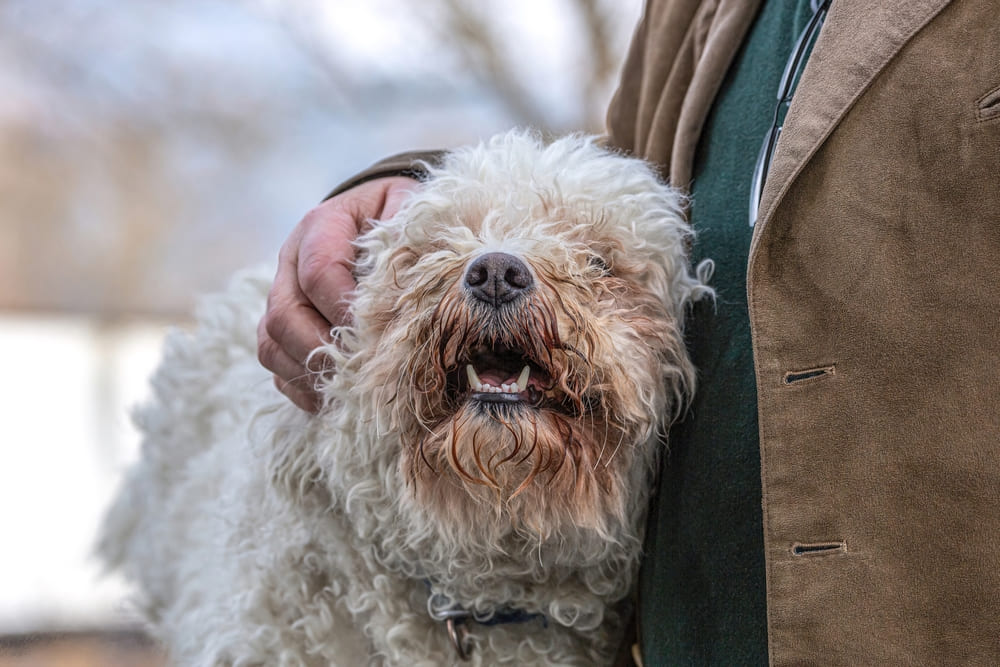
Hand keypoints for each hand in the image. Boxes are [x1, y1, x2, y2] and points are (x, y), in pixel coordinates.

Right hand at [258, 176, 417, 411]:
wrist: (381, 210)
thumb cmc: (399, 214)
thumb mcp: (407, 210)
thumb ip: (406, 238)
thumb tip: (414, 287)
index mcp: (320, 226)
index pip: (319, 275)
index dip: (344, 311)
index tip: (378, 336)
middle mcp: (290, 262)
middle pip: (284, 315)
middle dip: (321, 350)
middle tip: (362, 371)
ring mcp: (283, 295)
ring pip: (271, 343)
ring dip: (308, 372)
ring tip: (349, 389)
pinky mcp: (284, 326)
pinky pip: (276, 364)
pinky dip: (300, 386)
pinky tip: (334, 397)